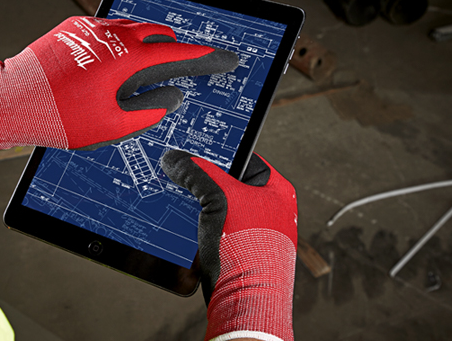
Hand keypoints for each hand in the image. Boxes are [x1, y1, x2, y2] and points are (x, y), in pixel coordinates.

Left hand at [0, 16, 237, 162]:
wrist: (10, 101)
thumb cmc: (59, 118)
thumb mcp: (113, 126)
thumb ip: (150, 109)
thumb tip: (173, 94)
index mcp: (125, 59)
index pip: (176, 53)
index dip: (203, 56)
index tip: (222, 57)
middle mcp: (110, 35)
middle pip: (156, 32)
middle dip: (175, 44)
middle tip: (186, 59)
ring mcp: (88, 28)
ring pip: (130, 27)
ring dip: (147, 40)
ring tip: (152, 60)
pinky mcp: (71, 29)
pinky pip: (106, 28)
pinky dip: (121, 39)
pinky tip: (117, 57)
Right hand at [161, 150, 297, 340]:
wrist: (245, 304)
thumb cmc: (247, 252)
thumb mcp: (219, 198)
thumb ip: (197, 172)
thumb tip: (175, 158)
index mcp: (276, 191)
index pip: (243, 158)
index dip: (218, 152)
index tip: (194, 148)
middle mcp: (269, 211)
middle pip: (227, 183)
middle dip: (202, 182)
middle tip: (181, 175)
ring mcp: (253, 233)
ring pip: (218, 208)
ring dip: (197, 206)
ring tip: (179, 200)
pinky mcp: (237, 252)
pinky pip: (213, 230)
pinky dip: (197, 227)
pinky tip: (183, 226)